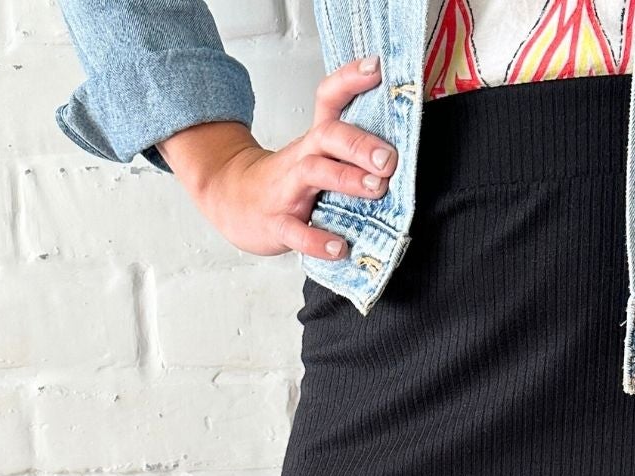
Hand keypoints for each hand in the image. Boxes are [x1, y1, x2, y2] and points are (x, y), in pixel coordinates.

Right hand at [157, 57, 398, 261]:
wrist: (233, 201)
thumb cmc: (286, 183)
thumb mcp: (315, 158)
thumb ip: (352, 153)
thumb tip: (400, 151)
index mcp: (314, 142)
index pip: (328, 98)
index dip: (350, 79)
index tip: (376, 67)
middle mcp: (302, 159)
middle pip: (327, 135)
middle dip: (360, 143)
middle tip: (389, 158)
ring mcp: (287, 190)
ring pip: (314, 174)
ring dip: (347, 179)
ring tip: (377, 189)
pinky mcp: (277, 224)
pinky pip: (296, 232)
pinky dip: (318, 241)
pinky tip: (339, 248)